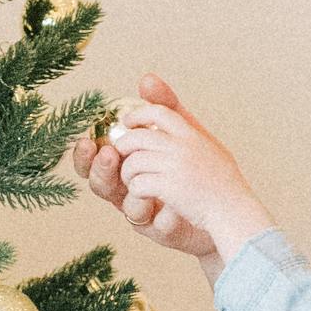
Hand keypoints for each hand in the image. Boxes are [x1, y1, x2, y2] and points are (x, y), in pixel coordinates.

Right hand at [71, 72, 221, 263]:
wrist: (225, 204)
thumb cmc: (196, 167)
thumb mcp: (182, 132)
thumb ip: (162, 108)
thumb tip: (146, 78)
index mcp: (126, 167)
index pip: (95, 161)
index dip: (85, 155)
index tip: (86, 140)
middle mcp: (129, 191)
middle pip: (101, 185)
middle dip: (100, 170)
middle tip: (108, 154)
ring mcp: (144, 213)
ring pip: (126, 207)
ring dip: (131, 195)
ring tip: (140, 182)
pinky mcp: (162, 231)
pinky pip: (157, 224)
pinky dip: (164, 213)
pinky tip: (174, 206)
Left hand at [110, 89, 267, 261]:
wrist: (234, 211)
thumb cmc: (224, 185)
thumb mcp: (212, 150)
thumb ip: (191, 134)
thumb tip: (172, 120)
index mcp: (192, 135)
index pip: (160, 112)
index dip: (139, 114)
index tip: (129, 122)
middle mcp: (183, 146)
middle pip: (138, 137)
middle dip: (124, 146)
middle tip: (122, 156)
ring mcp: (175, 166)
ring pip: (133, 162)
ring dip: (128, 174)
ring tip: (133, 181)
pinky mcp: (169, 187)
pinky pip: (138, 184)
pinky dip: (136, 191)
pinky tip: (143, 196)